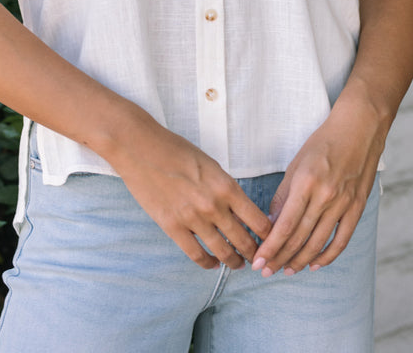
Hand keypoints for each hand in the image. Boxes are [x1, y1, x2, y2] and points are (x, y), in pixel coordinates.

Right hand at [107, 116, 272, 270]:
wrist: (141, 148)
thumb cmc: (176, 150)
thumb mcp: (210, 164)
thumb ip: (225, 188)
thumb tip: (239, 209)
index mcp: (226, 186)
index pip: (258, 221)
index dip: (269, 235)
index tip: (271, 240)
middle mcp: (213, 205)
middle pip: (244, 241)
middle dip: (255, 253)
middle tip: (259, 258)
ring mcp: (192, 219)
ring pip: (223, 252)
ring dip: (234, 262)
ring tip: (238, 264)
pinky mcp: (172, 227)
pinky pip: (197, 255)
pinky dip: (208, 263)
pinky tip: (212, 263)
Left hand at [252, 95, 384, 277]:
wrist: (359, 129)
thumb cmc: (323, 142)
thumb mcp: (296, 163)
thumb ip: (284, 195)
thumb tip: (273, 223)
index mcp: (306, 182)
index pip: (285, 224)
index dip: (271, 246)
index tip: (258, 260)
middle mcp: (325, 195)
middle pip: (300, 237)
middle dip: (281, 257)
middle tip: (266, 271)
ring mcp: (343, 203)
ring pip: (319, 242)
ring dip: (301, 260)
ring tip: (287, 271)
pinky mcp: (357, 207)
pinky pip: (342, 239)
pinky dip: (328, 255)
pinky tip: (315, 264)